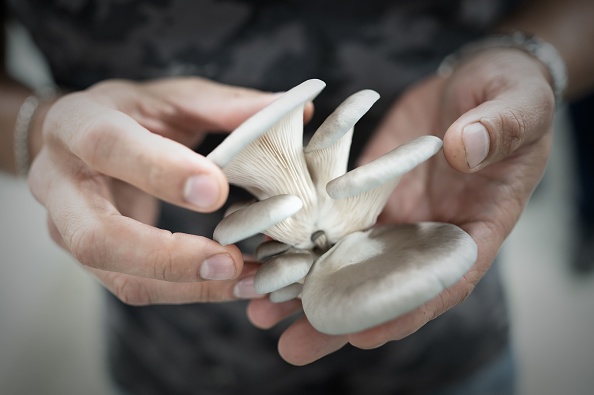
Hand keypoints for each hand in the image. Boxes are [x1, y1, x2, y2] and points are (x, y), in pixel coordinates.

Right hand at [28, 77, 280, 303]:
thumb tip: (295, 110)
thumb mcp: (171, 98)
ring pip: (117, 275)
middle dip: (167, 256)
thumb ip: (225, 107)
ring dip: (185, 285)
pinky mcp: (92, 257)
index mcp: (77, 123)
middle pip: (96, 236)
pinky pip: (135, 286)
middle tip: (229, 261)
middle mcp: (61, 182)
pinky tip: (232, 283)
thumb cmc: (132, 115)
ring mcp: (69, 228)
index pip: (108, 147)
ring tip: (245, 279)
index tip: (217, 191)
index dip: (160, 171)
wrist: (79, 143)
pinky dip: (187, 290)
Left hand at [247, 48, 554, 363]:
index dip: (407, 309)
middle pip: (386, 283)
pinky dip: (302, 239)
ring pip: (350, 257)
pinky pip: (333, 217)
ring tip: (262, 308)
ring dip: (309, 285)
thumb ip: (500, 128)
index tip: (364, 334)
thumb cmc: (511, 92)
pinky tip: (266, 253)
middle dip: (341, 315)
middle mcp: (429, 229)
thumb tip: (465, 148)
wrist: (474, 80)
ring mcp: (394, 213)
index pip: (445, 279)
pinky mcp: (364, 189)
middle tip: (295, 344)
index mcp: (477, 224)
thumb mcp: (520, 104)